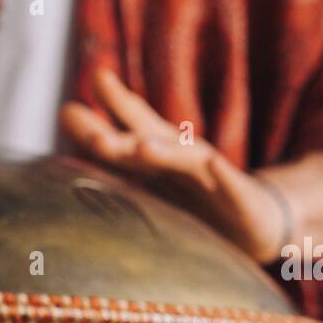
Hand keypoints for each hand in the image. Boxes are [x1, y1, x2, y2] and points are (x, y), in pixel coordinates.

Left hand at [61, 69, 289, 263]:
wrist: (256, 216)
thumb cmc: (194, 190)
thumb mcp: (150, 168)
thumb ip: (111, 143)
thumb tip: (65, 113)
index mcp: (161, 152)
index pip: (131, 125)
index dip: (104, 110)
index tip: (70, 105)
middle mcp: (183, 156)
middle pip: (149, 140)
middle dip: (123, 137)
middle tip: (92, 139)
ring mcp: (212, 174)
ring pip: (186, 161)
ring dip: (165, 153)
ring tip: (143, 148)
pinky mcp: (239, 195)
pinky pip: (232, 185)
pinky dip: (225, 176)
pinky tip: (215, 165)